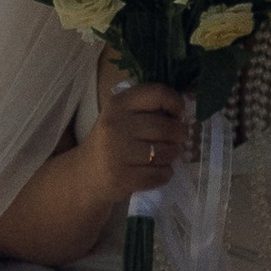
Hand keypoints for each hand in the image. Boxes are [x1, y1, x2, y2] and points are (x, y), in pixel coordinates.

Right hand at [86, 64, 189, 212]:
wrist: (87, 174)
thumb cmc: (112, 141)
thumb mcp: (121, 116)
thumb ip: (147, 109)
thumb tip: (183, 111)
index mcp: (118, 104)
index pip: (157, 93)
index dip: (175, 102)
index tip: (177, 113)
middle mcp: (116, 125)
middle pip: (166, 127)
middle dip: (179, 134)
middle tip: (177, 138)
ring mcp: (118, 152)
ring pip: (166, 152)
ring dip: (172, 155)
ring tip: (166, 154)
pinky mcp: (123, 177)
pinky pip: (159, 175)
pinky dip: (165, 174)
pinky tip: (158, 171)